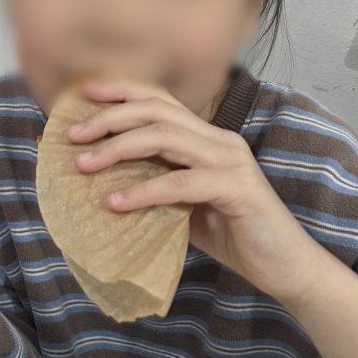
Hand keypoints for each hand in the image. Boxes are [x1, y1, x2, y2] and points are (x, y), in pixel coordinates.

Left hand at [67, 78, 323, 305]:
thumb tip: (100, 179)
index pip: (160, 100)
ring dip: (119, 148)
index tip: (81, 92)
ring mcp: (231, 161)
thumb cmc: (229, 234)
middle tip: (73, 136)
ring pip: (166, 137)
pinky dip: (144, 190)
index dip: (121, 91)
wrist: (284, 267)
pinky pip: (181, 183)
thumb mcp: (181, 202)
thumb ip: (153, 181)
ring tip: (85, 165)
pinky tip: (116, 204)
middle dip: (110, 118)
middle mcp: (219, 140)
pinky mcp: (238, 189)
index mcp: (206, 137)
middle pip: (156, 112)